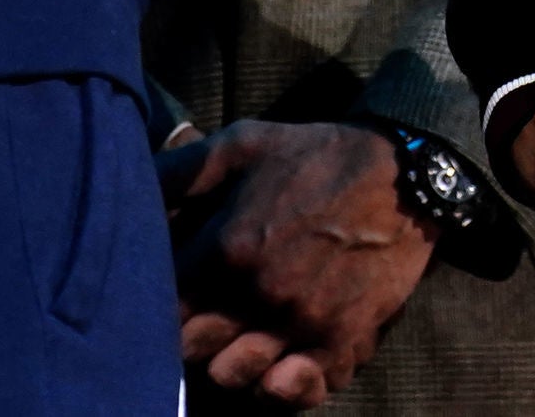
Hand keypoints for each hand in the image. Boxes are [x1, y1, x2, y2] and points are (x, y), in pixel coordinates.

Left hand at [171, 121, 434, 407]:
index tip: (170, 293)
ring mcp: (303, 324)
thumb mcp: (243, 143)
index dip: (155, 304)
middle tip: (201, 318)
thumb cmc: (316, 155)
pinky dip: (281, 386)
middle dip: (189, 337)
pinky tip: (277, 365)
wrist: (403, 175)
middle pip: (193, 351)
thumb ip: (181, 169)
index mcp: (229, 247)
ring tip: (235, 341)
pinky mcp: (342, 342)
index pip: (164, 306)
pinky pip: (298, 392)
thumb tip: (131, 185)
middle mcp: (261, 295)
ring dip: (228, 363)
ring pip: (237, 377)